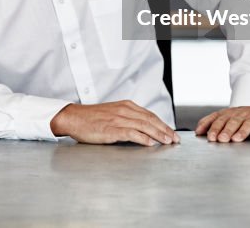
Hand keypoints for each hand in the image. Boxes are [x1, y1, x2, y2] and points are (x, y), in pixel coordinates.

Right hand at [50, 100, 179, 145]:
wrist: (74, 117)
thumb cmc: (92, 118)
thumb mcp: (113, 113)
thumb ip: (128, 118)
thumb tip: (143, 128)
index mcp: (126, 106)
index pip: (150, 115)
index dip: (163, 124)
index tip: (172, 132)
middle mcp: (124, 110)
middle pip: (150, 119)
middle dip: (165, 129)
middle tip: (175, 139)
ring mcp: (118, 119)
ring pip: (143, 126)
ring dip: (158, 134)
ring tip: (167, 141)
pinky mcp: (111, 129)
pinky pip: (130, 133)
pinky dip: (142, 138)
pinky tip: (150, 143)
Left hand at [195, 106, 249, 142]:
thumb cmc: (240, 117)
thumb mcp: (224, 117)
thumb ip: (210, 122)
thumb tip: (197, 131)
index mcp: (229, 114)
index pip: (219, 119)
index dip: (214, 128)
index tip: (210, 137)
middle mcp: (241, 114)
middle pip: (232, 122)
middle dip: (226, 130)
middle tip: (221, 139)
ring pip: (248, 123)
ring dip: (242, 131)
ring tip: (236, 139)